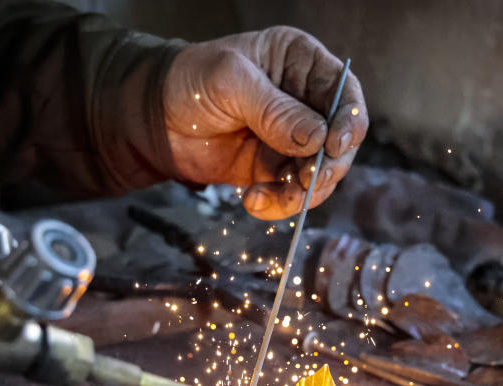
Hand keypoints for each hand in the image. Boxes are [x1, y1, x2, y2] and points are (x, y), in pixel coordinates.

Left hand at [163, 26, 367, 219]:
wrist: (154, 118)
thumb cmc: (190, 81)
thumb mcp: (230, 82)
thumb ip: (275, 110)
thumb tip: (317, 139)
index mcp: (301, 64)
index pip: (344, 92)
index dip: (348, 120)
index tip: (335, 145)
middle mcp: (304, 101)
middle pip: (340, 139)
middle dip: (327, 165)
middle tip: (307, 180)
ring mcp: (292, 139)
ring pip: (320, 173)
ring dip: (302, 192)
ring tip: (267, 196)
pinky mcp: (274, 169)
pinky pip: (292, 193)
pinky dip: (279, 204)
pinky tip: (252, 200)